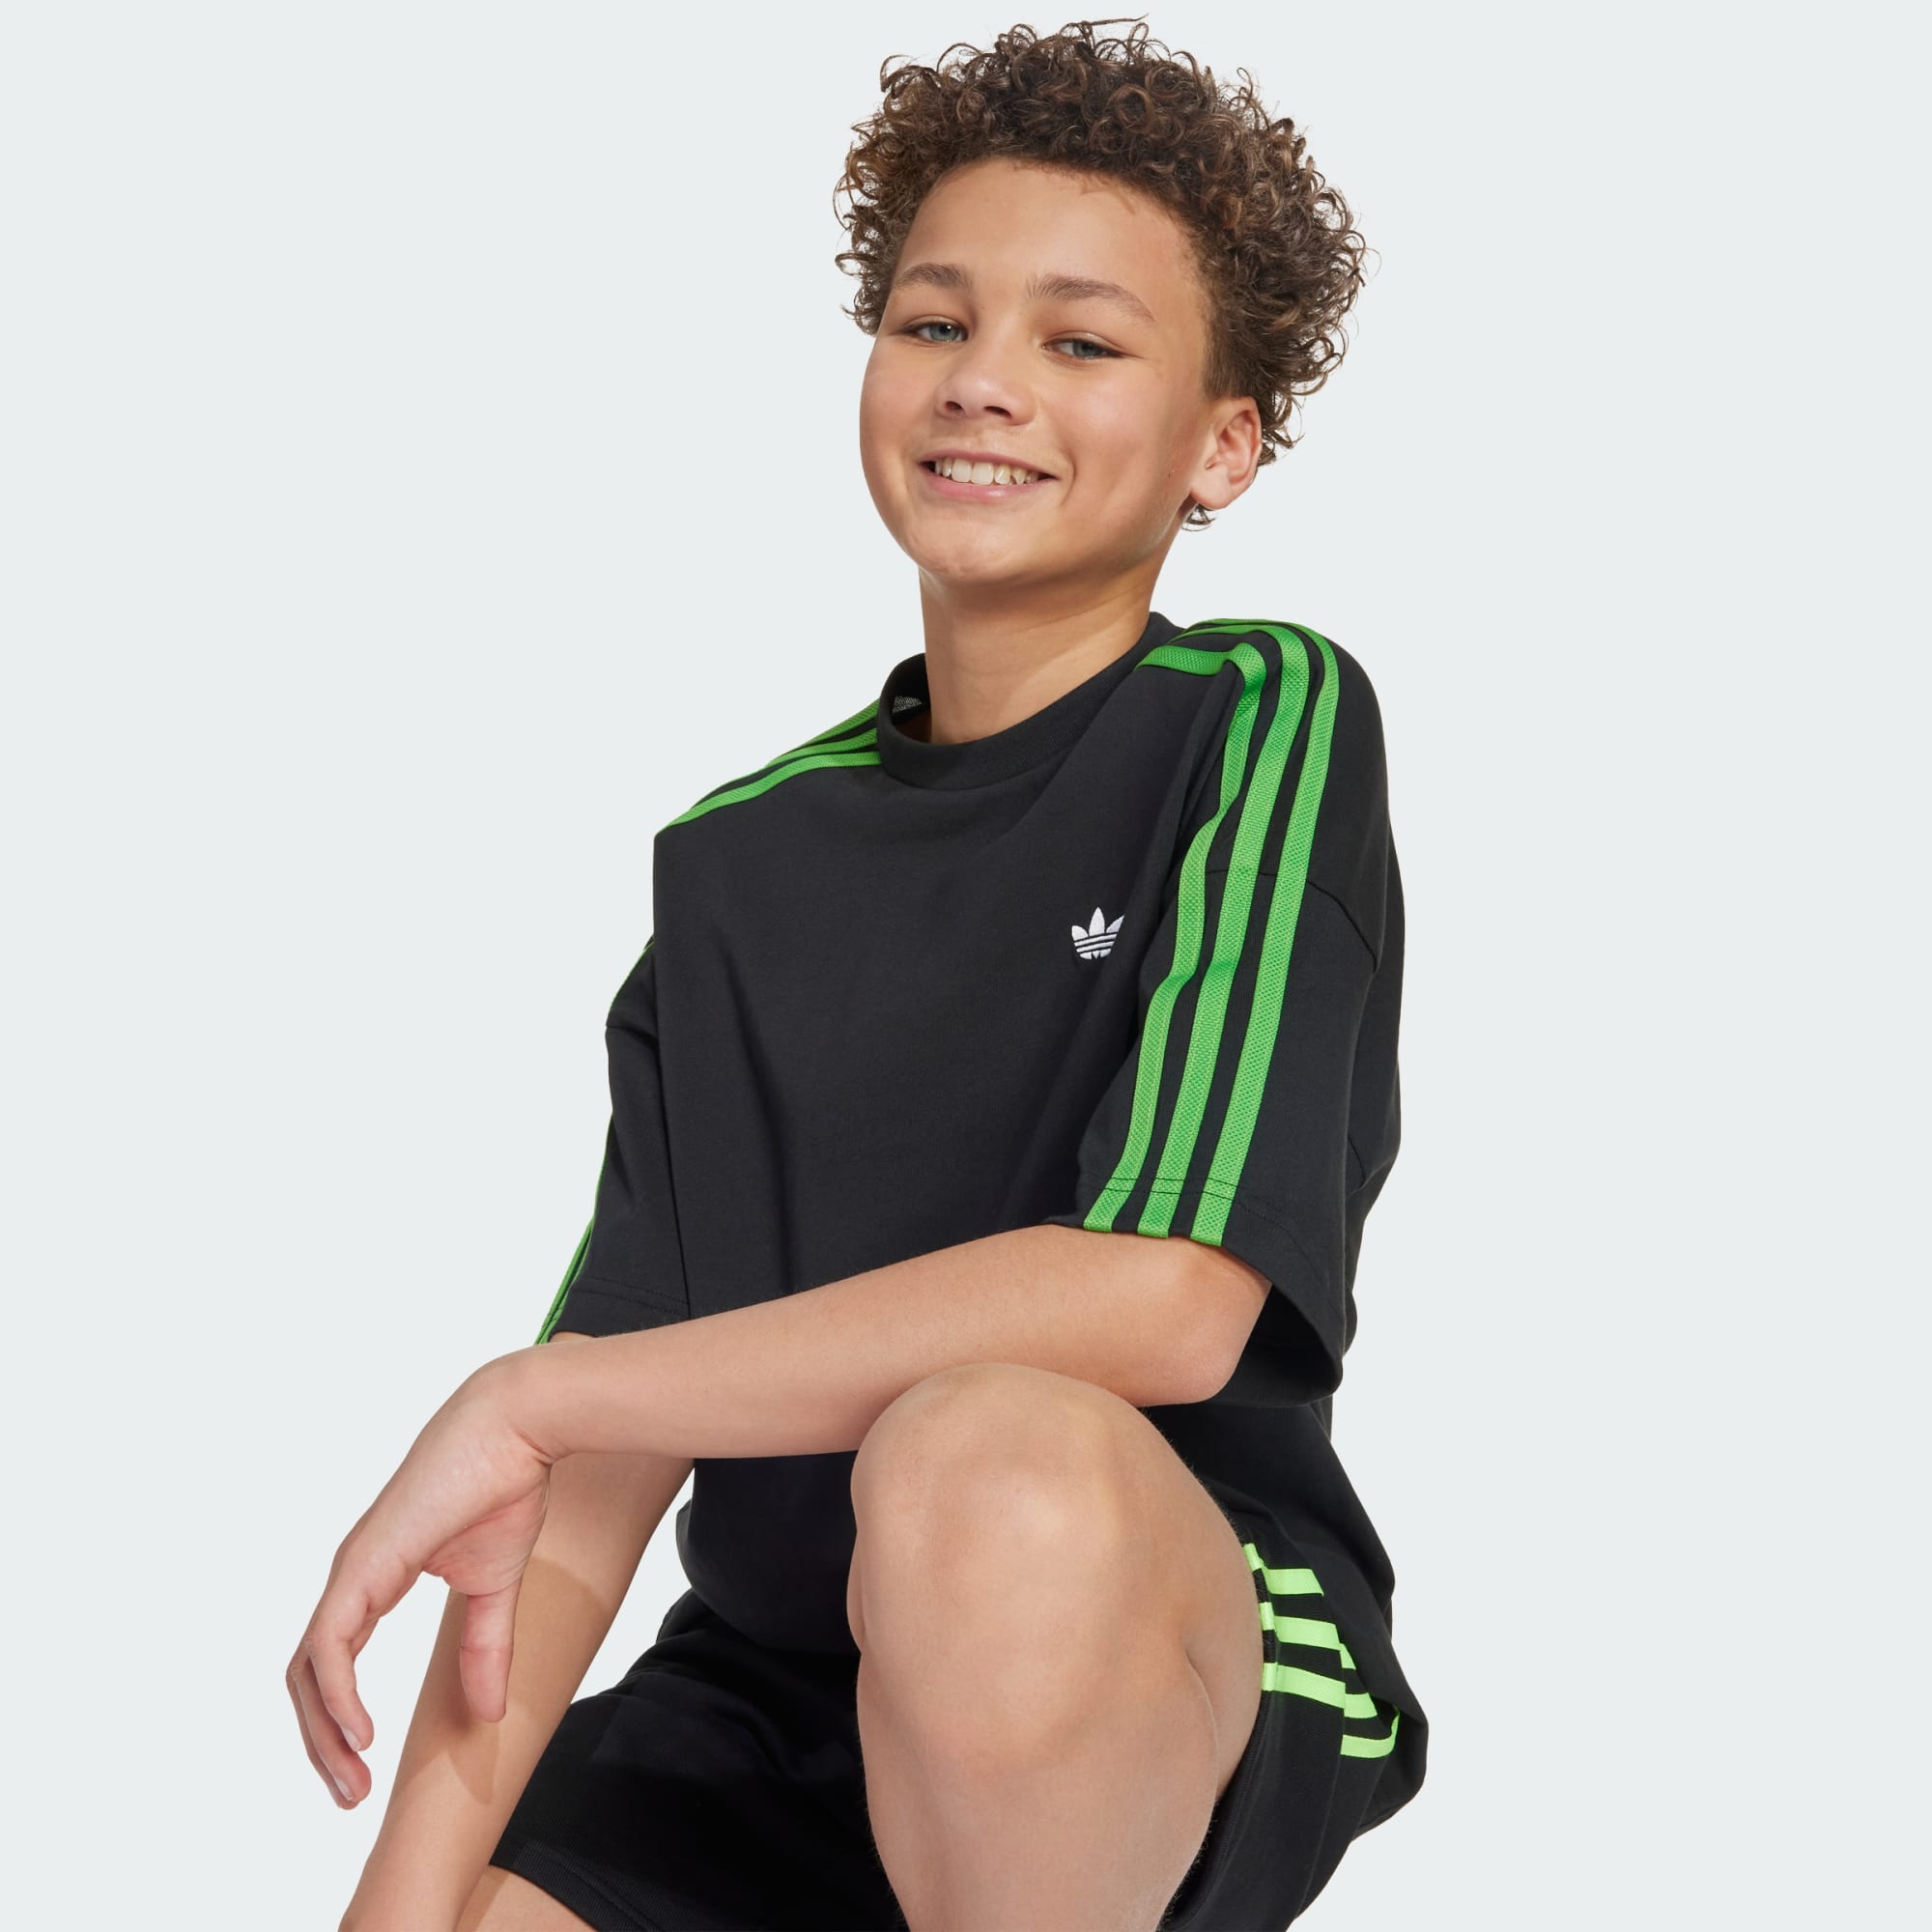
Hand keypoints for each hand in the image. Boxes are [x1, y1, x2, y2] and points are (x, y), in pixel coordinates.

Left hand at [287, 1354, 553, 1807]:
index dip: (338, 1721)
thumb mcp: (495, 1585)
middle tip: (350, 1795)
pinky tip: (361, 1731)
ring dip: (322, 1733)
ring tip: (352, 1779)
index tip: (364, 1772)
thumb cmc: (504, 1486)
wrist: (515, 1427)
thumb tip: (489, 1713)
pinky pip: (329, 1645)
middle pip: (307, 1677)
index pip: (332, 1663)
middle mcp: (351, 1577)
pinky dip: (337, 1694)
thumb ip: (485, 1647)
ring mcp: (352, 1569)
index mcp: (372, 1579)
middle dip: (320, 1743)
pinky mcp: (363, 1564)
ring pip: (308, 1669)